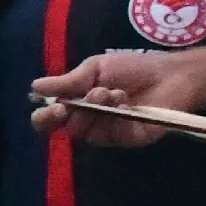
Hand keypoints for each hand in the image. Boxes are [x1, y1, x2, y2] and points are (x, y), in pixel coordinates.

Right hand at [31, 48, 205, 147]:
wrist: (171, 74)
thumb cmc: (134, 67)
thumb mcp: (96, 68)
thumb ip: (68, 81)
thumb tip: (34, 88)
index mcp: (79, 101)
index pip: (52, 117)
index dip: (45, 116)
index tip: (52, 106)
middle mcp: (90, 119)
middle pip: (64, 128)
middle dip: (64, 114)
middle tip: (67, 105)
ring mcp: (108, 131)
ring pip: (84, 132)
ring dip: (92, 109)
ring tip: (109, 92)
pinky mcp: (127, 138)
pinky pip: (109, 135)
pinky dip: (112, 116)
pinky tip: (123, 101)